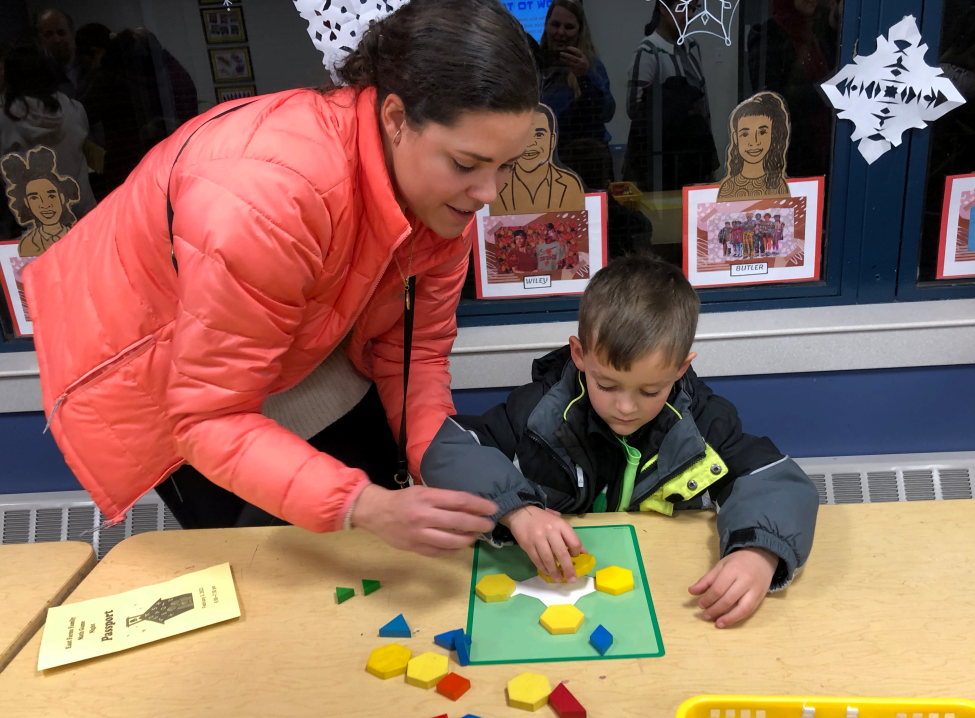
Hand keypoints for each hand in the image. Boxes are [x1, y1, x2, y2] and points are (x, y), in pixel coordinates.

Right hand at [351, 484, 496, 557]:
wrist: (376, 512)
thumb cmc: (403, 499)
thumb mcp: (423, 491)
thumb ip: (443, 499)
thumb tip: (469, 506)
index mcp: (427, 497)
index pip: (459, 500)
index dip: (478, 505)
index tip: (492, 508)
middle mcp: (424, 515)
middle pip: (458, 521)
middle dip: (478, 523)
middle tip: (489, 524)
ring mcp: (419, 533)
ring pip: (450, 541)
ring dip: (467, 539)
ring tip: (475, 536)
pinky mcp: (414, 548)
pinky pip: (439, 552)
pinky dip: (452, 550)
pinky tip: (459, 546)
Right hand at [501, 506, 584, 581]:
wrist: (520, 512)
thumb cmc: (543, 519)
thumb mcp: (558, 523)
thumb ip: (570, 537)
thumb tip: (583, 552)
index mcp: (560, 524)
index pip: (574, 542)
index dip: (577, 553)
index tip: (575, 558)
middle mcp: (550, 531)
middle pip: (562, 554)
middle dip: (568, 569)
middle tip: (572, 579)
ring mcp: (538, 538)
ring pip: (549, 560)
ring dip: (554, 572)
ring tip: (558, 579)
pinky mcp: (527, 545)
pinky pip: (537, 560)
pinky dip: (543, 568)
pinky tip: (547, 572)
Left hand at [559, 47, 589, 76]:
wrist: (585, 73)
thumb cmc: (584, 63)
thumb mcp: (583, 58)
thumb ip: (579, 54)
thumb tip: (572, 49)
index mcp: (582, 57)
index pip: (577, 51)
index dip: (572, 49)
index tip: (567, 47)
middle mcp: (580, 61)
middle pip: (572, 57)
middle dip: (566, 55)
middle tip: (561, 53)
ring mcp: (577, 66)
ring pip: (569, 63)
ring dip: (564, 60)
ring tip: (560, 58)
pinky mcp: (574, 71)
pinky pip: (569, 67)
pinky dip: (565, 65)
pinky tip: (562, 63)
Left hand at [688, 547, 777, 627]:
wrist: (761, 558)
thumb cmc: (738, 562)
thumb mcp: (720, 566)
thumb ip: (706, 580)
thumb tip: (691, 591)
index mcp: (733, 570)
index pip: (718, 589)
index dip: (707, 599)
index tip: (700, 605)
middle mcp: (745, 581)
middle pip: (728, 599)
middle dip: (715, 609)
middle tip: (705, 615)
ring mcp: (755, 590)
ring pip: (742, 608)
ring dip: (728, 618)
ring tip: (717, 623)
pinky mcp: (760, 598)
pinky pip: (749, 611)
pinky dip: (738, 618)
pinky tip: (728, 621)